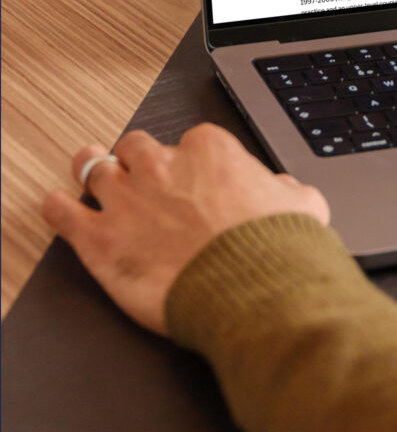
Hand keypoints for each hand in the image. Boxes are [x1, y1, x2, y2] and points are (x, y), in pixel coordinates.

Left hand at [42, 124, 329, 335]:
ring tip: (92, 174)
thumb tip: (285, 190)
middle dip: (140, 161)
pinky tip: (59, 209)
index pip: (191, 141)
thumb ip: (287, 189)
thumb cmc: (276, 248)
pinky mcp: (99, 239)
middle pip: (137, 147)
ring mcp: (127, 199)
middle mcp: (163, 164)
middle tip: (145, 178)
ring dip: (93, 172)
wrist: (254, 290)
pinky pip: (62, 213)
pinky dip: (58, 209)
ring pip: (94, 169)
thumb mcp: (304, 204)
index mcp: (210, 149)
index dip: (192, 163)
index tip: (195, 181)